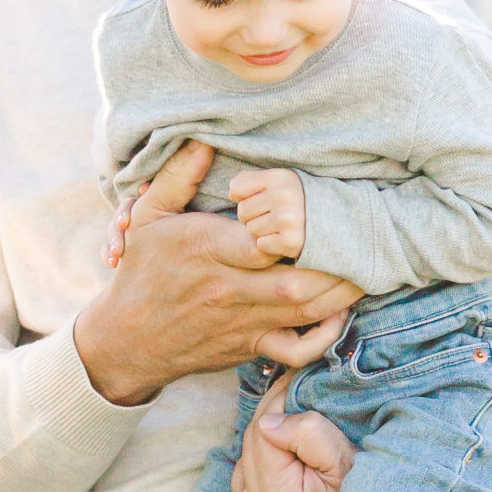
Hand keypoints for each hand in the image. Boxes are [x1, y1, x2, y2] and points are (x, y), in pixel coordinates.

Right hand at [80, 141, 358, 404]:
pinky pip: (296, 351)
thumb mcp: (149, 217)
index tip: (311, 209)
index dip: (294, 230)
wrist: (127, 340)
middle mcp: (229, 289)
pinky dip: (325, 337)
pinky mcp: (249, 346)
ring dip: (342, 291)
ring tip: (364, 265)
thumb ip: (177, 177)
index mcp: (206, 250)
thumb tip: (203, 140)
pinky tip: (337, 312)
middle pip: (296, 281)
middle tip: (359, 236)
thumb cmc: (141, 273)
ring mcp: (243, 322)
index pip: (262, 241)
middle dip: (334, 262)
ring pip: (306, 311)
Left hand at [228, 376, 355, 491]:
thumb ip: (309, 434)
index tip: (294, 383)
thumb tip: (270, 422)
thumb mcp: (350, 464)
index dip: (277, 402)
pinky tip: (280, 472)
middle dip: (269, 421)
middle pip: (249, 450)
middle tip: (293, 398)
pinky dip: (257, 481)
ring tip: (290, 435)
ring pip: (242, 474)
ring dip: (261, 452)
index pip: (259, 430)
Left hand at [229, 167, 305, 261]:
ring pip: (252, 229)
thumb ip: (250, 179)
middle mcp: (285, 196)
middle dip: (253, 215)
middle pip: (242, 211)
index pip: (236, 188)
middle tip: (274, 214)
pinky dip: (270, 244)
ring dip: (262, 231)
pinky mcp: (292, 241)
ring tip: (281, 225)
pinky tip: (285, 237)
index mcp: (280, 177)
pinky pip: (262, 244)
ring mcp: (289, 219)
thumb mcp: (279, 180)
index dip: (244, 196)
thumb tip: (232, 192)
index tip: (261, 198)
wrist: (333, 220)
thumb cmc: (298, 199)